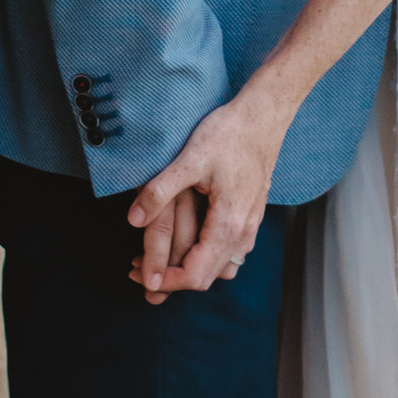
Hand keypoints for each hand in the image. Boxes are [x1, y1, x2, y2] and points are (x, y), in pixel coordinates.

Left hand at [127, 87, 288, 296]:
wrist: (263, 116)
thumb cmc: (230, 134)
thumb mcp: (189, 160)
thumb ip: (159, 192)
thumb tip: (133, 220)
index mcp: (227, 224)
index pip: (194, 274)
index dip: (164, 281)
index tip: (137, 274)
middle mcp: (242, 233)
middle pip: (205, 278)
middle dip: (171, 280)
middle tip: (138, 271)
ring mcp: (249, 226)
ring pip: (219, 268)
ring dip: (189, 270)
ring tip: (159, 260)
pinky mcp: (250, 217)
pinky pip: (229, 253)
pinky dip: (205, 258)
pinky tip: (187, 242)